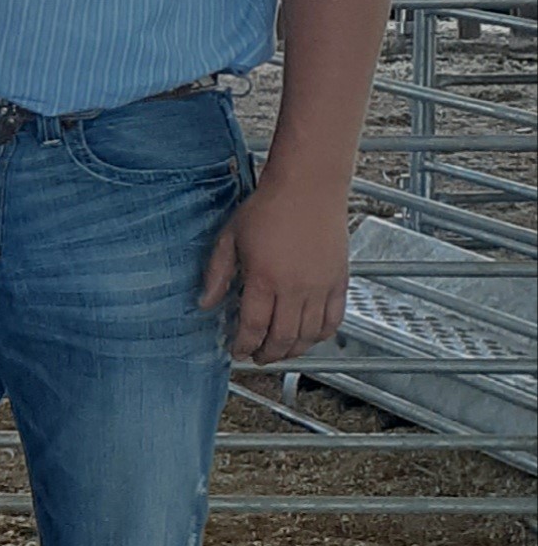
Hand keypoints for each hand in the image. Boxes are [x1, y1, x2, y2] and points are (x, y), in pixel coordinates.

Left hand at [198, 177, 349, 364]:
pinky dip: (321, 335)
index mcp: (264, 279)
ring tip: (280, 351)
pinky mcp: (339, 281)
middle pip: (282, 338)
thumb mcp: (230, 238)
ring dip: (293, 350)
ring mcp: (320, 286)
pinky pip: (334, 320)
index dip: (244, 345)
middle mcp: (295, 288)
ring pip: (309, 335)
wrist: (308, 188)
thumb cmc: (267, 209)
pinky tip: (309, 337)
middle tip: (256, 357)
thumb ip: (217, 273)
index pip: (253, 327)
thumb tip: (205, 303)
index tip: (237, 350)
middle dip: (267, 354)